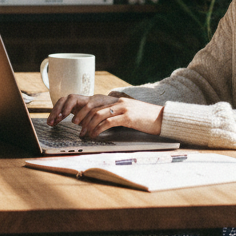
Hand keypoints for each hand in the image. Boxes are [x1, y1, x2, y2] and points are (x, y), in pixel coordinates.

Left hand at [47, 93, 163, 138]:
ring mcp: (123, 108)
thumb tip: (99, 123)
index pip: (92, 102)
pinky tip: (94, 135)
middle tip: (74, 127)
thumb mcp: (128, 114)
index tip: (72, 119)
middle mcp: (117, 102)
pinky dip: (98, 129)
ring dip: (87, 125)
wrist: (162, 118)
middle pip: (92, 106)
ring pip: (98, 114)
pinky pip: (108, 122)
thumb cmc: (145, 119)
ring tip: (82, 134)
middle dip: (79, 117)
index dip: (81, 110)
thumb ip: (114, 115)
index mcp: (116, 100)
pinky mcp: (128, 117)